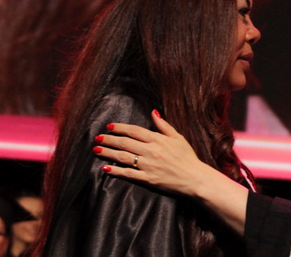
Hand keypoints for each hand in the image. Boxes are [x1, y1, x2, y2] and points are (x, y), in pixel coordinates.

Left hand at [94, 110, 212, 197]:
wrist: (194, 178)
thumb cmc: (187, 157)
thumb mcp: (178, 137)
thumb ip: (164, 125)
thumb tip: (153, 112)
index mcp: (158, 139)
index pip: (135, 131)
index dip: (120, 128)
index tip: (109, 126)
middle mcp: (151, 151)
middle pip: (125, 143)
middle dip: (109, 139)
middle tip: (97, 138)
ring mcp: (148, 165)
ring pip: (123, 157)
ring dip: (108, 153)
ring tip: (96, 150)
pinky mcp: (147, 179)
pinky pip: (128, 174)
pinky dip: (116, 171)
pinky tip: (106, 168)